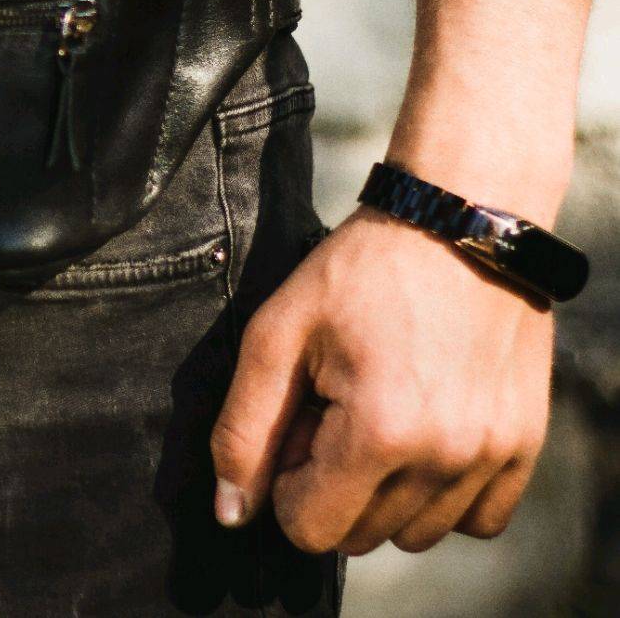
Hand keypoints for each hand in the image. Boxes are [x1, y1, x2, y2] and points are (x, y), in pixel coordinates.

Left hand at [210, 206, 552, 554]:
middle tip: (335, 408)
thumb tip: (231, 514)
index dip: (285, 482)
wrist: (459, 219)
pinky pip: (479, 521)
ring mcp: (493, 455)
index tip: (298, 422)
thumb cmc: (357, 272)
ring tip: (380, 414)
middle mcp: (446, 457)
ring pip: (417, 535)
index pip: (310, 530)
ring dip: (386, 494)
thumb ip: (243, 430)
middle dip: (331, 485)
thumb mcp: (276, 335)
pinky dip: (445, 494)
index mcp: (380, 433)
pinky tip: (424, 433)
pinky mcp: (526, 444)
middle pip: (360, 537)